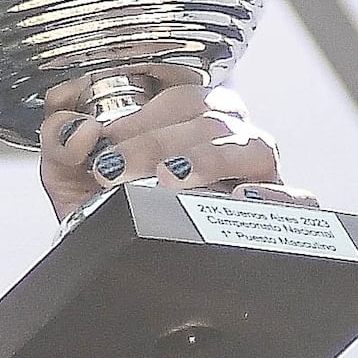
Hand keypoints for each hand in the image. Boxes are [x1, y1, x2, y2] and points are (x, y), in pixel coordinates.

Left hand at [36, 66, 285, 219]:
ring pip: (251, 145)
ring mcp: (257, 170)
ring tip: (169, 180)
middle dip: (155, 140)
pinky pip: (297, 197)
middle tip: (111, 170)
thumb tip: (75, 129)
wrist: (125, 266)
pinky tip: (244, 198)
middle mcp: (226, 132)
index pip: (174, 90)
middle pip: (207, 116)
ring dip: (207, 159)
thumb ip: (59, 140)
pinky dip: (277, 195)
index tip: (96, 142)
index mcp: (185, 112)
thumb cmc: (105, 207)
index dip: (137, 111)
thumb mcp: (72, 172)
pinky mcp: (280, 210)